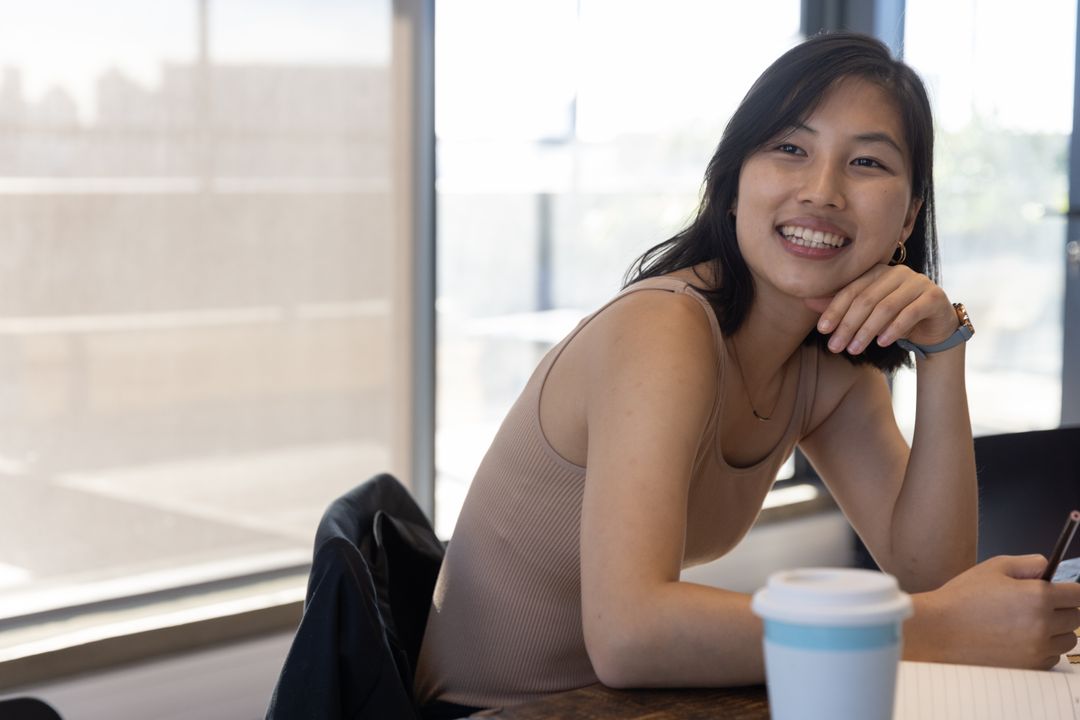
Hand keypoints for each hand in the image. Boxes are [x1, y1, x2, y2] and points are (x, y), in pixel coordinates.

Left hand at [804, 264, 958, 354]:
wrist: (934, 324)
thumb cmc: (895, 316)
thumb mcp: (867, 312)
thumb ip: (842, 306)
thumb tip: (808, 302)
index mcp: (878, 271)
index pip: (851, 290)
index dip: (834, 310)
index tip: (822, 330)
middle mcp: (898, 272)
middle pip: (866, 299)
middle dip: (848, 325)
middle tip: (834, 347)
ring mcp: (918, 282)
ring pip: (886, 307)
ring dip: (867, 331)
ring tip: (853, 350)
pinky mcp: (934, 297)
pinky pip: (910, 313)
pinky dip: (894, 329)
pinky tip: (882, 343)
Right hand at [915, 555, 1079, 669]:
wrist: (939, 630)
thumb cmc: (962, 598)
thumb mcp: (994, 567)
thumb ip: (1028, 563)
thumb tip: (1048, 568)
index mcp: (1037, 596)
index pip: (1078, 594)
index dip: (1069, 590)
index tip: (1062, 591)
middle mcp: (1043, 624)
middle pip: (1075, 618)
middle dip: (1062, 609)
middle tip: (1038, 606)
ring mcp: (1038, 649)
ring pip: (1067, 640)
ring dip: (1056, 631)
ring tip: (1028, 624)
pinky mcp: (1030, 667)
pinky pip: (1052, 658)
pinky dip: (1043, 649)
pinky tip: (1020, 640)